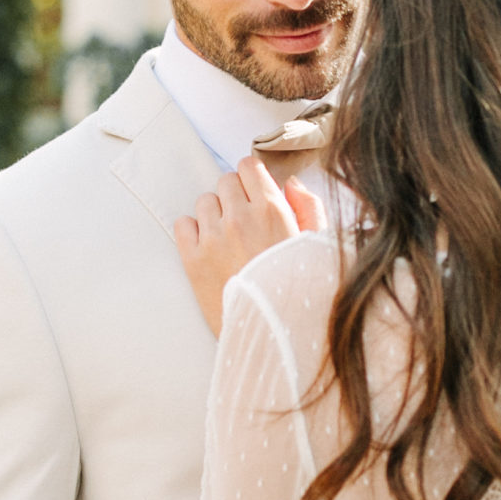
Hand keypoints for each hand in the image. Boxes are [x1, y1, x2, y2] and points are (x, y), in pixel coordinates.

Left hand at [174, 156, 323, 334]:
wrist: (276, 333)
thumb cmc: (302, 289)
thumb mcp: (317, 245)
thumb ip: (309, 207)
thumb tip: (291, 183)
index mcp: (273, 209)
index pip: (248, 166)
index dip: (253, 179)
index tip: (256, 195)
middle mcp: (240, 217)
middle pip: (225, 181)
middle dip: (236, 197)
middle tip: (245, 222)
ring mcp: (213, 237)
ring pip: (204, 201)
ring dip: (215, 214)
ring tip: (228, 239)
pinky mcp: (193, 259)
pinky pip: (183, 224)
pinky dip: (193, 232)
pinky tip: (209, 249)